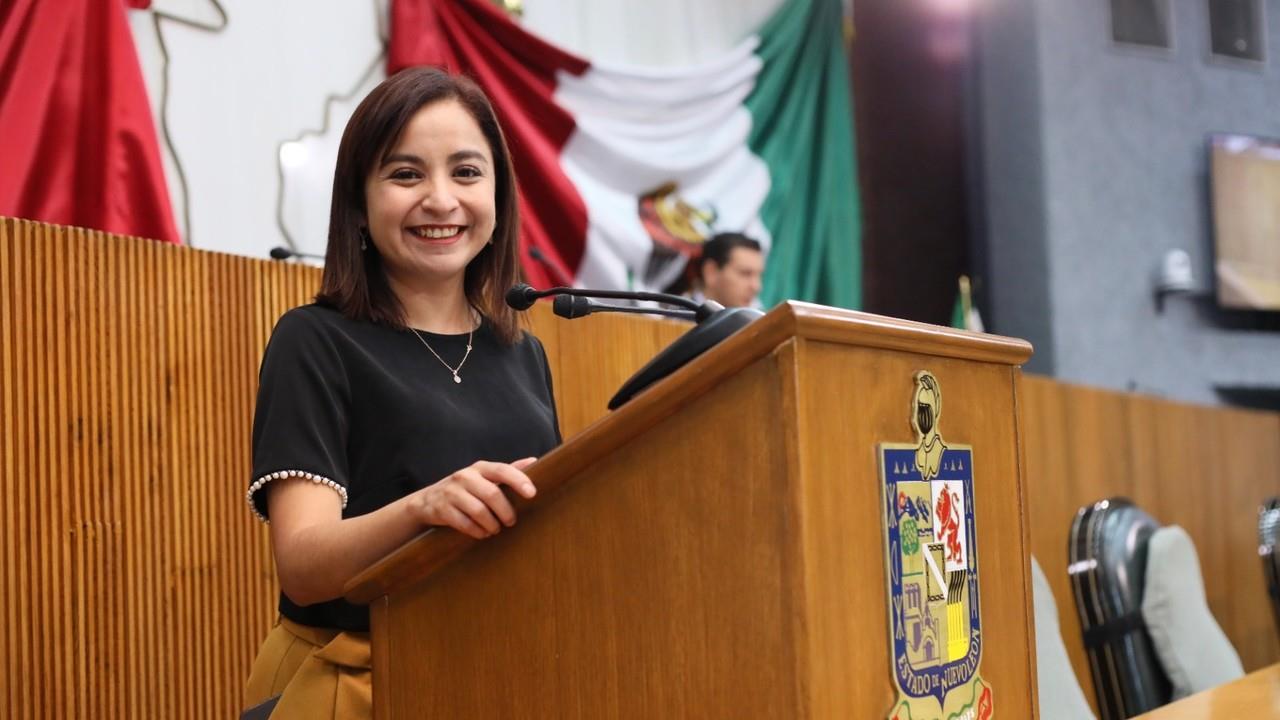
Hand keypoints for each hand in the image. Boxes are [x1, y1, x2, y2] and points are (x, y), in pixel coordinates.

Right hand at [412, 458, 537, 538]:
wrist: (427, 501)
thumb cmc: (465, 489)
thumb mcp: (484, 477)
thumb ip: (508, 471)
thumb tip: (534, 461)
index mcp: (479, 468)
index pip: (502, 470)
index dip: (518, 480)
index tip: (532, 494)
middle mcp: (465, 476)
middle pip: (492, 494)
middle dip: (505, 511)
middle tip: (511, 522)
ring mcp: (451, 492)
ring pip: (478, 511)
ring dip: (491, 524)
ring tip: (496, 530)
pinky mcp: (442, 509)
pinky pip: (464, 523)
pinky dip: (477, 531)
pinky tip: (482, 534)